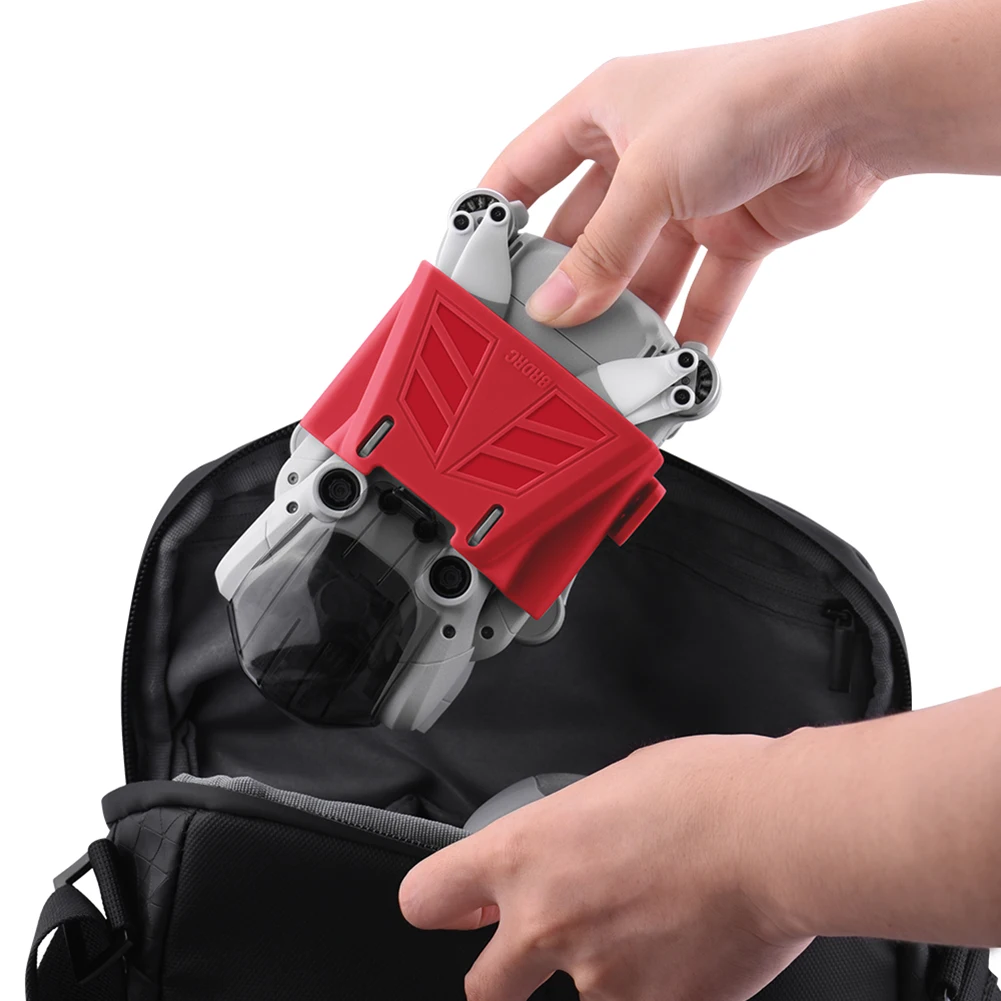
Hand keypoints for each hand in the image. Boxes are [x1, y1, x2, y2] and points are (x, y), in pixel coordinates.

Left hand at [399, 734, 810, 1000]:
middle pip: (483, 990)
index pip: (426, 898)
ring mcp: (599, 980)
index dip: (439, 907)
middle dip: (505, 978)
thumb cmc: (703, 792)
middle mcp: (546, 923)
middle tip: (544, 953)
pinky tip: (690, 949)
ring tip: (655, 927)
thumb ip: (560, 835)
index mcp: (527, 853)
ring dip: (605, 974)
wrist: (775, 835)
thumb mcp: (606, 788)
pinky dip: (658, 989)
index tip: (457, 911)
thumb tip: (551, 855)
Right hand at [481, 41, 883, 351]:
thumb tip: (555, 308)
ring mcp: (687, 196)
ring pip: (642, 268)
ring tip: (604, 361)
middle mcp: (641, 153)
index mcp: (604, 113)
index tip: (472, 263)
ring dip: (628, 314)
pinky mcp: (733, 229)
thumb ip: (600, 251)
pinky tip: (669, 364)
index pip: (526, 166)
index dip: (496, 212)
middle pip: (584, 231)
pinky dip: (688, 326)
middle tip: (541, 330)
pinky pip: (701, 289)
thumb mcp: (650, 177)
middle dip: (567, 282)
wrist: (854, 111)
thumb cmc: (750, 99)